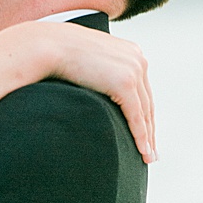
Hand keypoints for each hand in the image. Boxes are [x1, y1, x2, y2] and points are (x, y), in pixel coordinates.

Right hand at [37, 22, 155, 162]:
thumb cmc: (61, 52)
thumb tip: (97, 86)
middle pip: (147, 102)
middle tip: (151, 152)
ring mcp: (133, 71)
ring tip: (147, 157)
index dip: (145, 114)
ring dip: (148, 138)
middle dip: (150, 129)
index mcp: (131, 52)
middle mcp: (138, 60)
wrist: (50, 45)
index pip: (142, 90)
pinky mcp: (125, 84)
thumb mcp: (89, 59)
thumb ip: (100, 70)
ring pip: (145, 112)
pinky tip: (142, 152)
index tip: (147, 132)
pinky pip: (136, 117)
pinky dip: (141, 137)